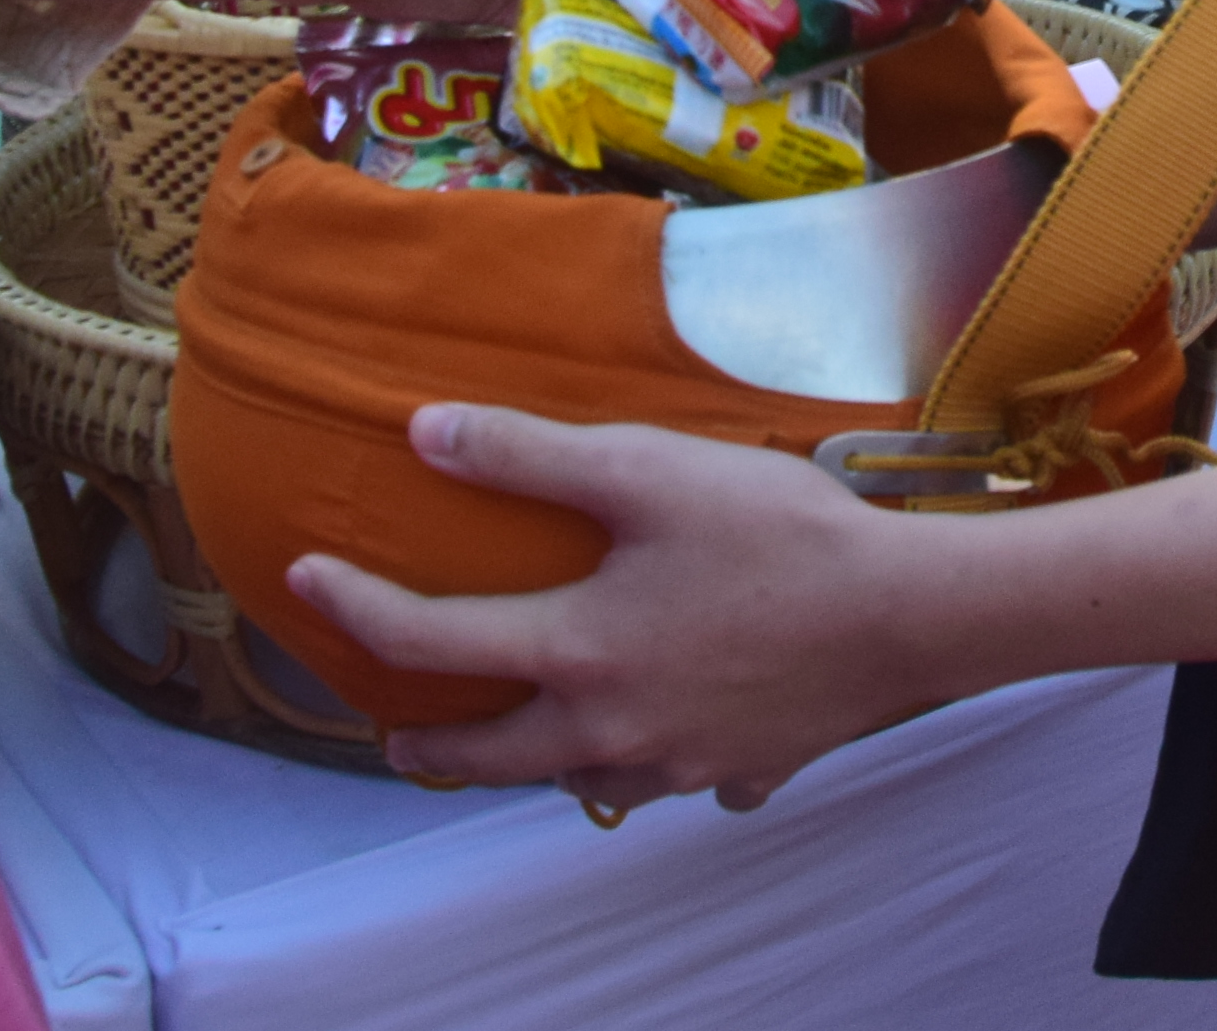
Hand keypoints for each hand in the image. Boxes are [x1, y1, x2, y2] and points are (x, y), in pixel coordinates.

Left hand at [289, 406, 933, 808]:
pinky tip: (670, 734)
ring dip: (532, 760)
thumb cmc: (781, 536)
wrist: (910, 615)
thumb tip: (425, 433)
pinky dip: (650, 764)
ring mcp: (675, 763)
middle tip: (397, 737)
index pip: (430, 643)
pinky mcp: (740, 767)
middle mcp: (609, 729)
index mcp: (576, 654)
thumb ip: (531, 454)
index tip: (306, 580)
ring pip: (575, 780)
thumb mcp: (648, 470)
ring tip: (526, 730)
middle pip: (486, 759)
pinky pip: (675, 782)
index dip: (354, 608)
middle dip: (428, 749)